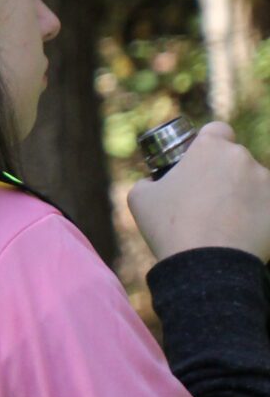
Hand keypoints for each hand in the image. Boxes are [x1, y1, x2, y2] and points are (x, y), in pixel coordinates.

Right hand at [129, 122, 269, 262]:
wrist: (207, 265)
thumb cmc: (170, 227)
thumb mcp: (140, 198)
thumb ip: (149, 181)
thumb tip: (155, 182)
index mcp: (209, 148)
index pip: (217, 131)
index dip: (209, 144)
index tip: (200, 164)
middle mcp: (242, 158)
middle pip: (236, 160)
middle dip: (225, 175)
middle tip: (207, 201)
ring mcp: (266, 183)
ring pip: (254, 183)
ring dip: (243, 196)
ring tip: (225, 223)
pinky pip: (266, 207)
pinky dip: (258, 216)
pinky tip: (241, 234)